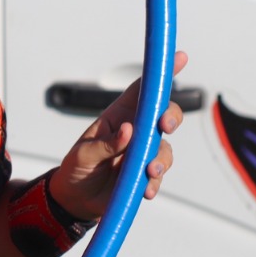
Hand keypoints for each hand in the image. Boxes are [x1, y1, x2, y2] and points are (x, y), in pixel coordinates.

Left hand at [52, 51, 188, 219]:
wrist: (75, 199)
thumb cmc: (76, 168)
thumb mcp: (83, 154)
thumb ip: (105, 144)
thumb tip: (129, 131)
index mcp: (118, 116)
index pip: (141, 90)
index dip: (160, 74)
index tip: (180, 57)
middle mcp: (135, 131)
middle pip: (163, 115)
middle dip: (171, 117)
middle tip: (165, 126)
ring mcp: (143, 152)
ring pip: (165, 148)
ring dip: (160, 159)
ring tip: (148, 172)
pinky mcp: (146, 174)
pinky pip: (160, 175)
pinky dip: (155, 182)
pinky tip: (145, 190)